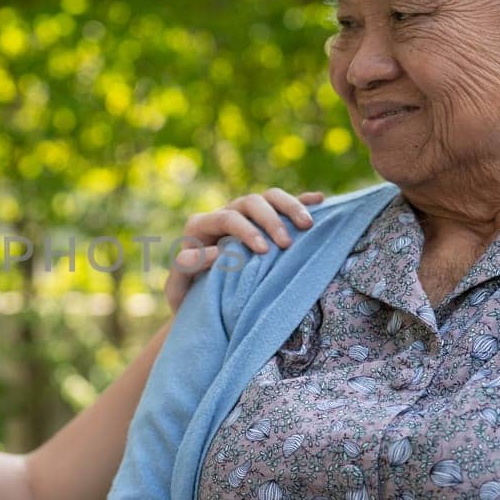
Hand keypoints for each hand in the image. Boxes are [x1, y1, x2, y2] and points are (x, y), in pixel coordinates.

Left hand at [165, 188, 324, 312]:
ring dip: (290, 206)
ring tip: (308, 225)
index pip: (227, 217)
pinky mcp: (263, 222)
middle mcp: (224, 214)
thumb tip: (208, 252)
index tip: (263, 250)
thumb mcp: (179, 289)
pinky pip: (284, 205)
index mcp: (200, 226)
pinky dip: (301, 200)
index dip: (246, 230)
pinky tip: (319, 200)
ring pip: (269, 197)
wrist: (199, 303)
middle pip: (251, 202)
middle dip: (270, 220)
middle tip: (286, 243)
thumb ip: (185, 268)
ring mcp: (245, 216)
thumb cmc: (188, 299)